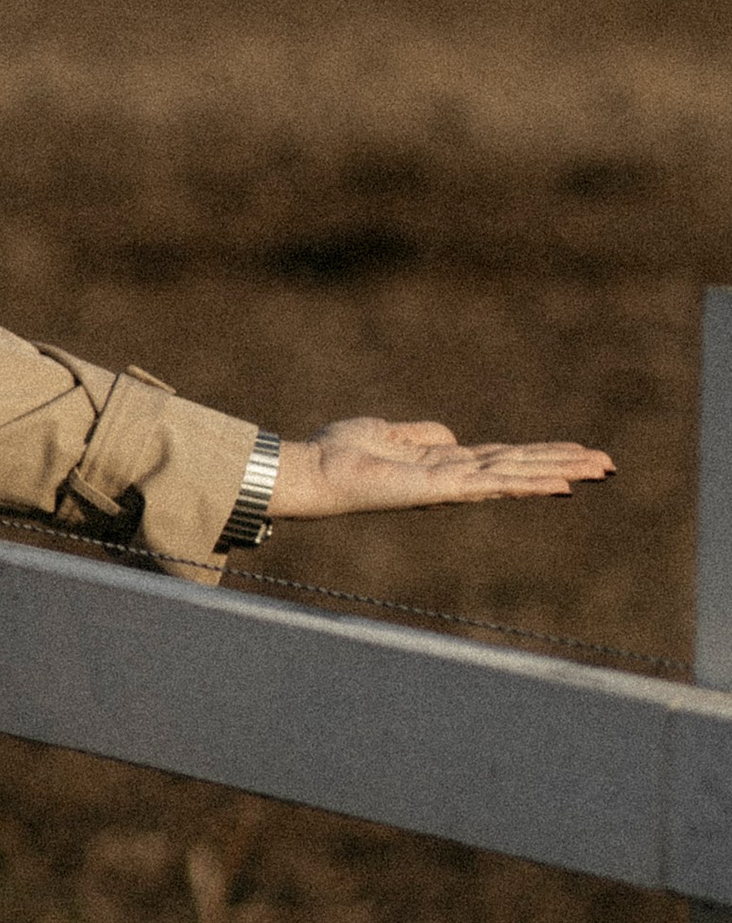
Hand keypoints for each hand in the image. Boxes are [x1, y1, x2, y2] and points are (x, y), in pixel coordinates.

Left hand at [269, 418, 614, 519]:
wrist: (314, 472)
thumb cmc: (341, 455)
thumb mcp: (387, 433)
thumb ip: (420, 434)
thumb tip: (448, 436)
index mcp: (446, 463)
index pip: (505, 458)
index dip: (542, 455)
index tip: (579, 453)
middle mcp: (455, 477)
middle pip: (521, 467)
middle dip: (564, 465)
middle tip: (609, 466)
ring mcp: (451, 485)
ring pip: (517, 476)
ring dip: (559, 473)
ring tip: (599, 471)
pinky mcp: (440, 489)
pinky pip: (491, 485)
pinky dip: (527, 484)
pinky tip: (558, 485)